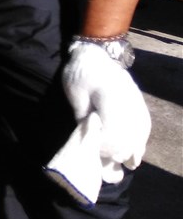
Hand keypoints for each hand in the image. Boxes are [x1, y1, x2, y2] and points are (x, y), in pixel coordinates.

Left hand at [63, 41, 150, 179]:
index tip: (95, 152)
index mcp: (112, 99)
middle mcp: (129, 103)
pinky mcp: (139, 104)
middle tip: (109, 164)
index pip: (114, 133)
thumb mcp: (74, 95)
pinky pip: (144, 128)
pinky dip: (140, 141)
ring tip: (126, 164)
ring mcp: (137, 103)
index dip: (104, 147)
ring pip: (140, 134)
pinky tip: (135, 152)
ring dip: (133, 150)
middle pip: (130, 137)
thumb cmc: (79, 73)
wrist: (94, 54)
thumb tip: (89, 139)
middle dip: (119, 153)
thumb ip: (83, 117)